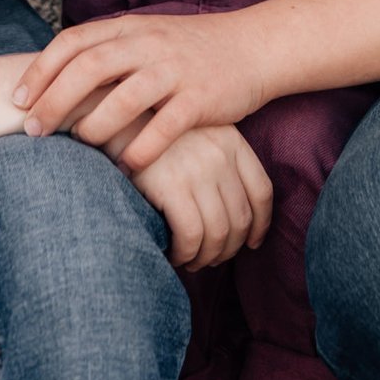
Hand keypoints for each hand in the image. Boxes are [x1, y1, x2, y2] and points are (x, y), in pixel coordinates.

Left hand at [17, 13, 269, 172]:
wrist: (254, 46)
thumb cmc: (191, 49)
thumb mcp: (147, 36)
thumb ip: (108, 50)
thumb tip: (55, 76)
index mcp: (130, 28)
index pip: (73, 42)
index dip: (40, 70)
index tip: (16, 99)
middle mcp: (149, 45)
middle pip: (89, 68)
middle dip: (54, 101)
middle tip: (32, 131)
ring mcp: (176, 70)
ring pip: (124, 98)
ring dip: (94, 126)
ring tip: (78, 147)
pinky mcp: (202, 98)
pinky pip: (164, 127)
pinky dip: (140, 149)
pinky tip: (125, 168)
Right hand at [125, 124, 272, 269]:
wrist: (117, 117)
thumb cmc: (154, 135)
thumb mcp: (197, 136)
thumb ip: (218, 163)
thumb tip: (236, 217)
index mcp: (232, 141)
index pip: (262, 191)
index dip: (261, 224)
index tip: (252, 243)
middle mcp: (220, 155)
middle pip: (241, 217)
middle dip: (229, 248)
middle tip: (213, 259)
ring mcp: (197, 170)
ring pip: (218, 232)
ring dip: (207, 256)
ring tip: (193, 261)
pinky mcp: (172, 186)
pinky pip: (191, 234)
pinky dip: (186, 253)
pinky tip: (176, 256)